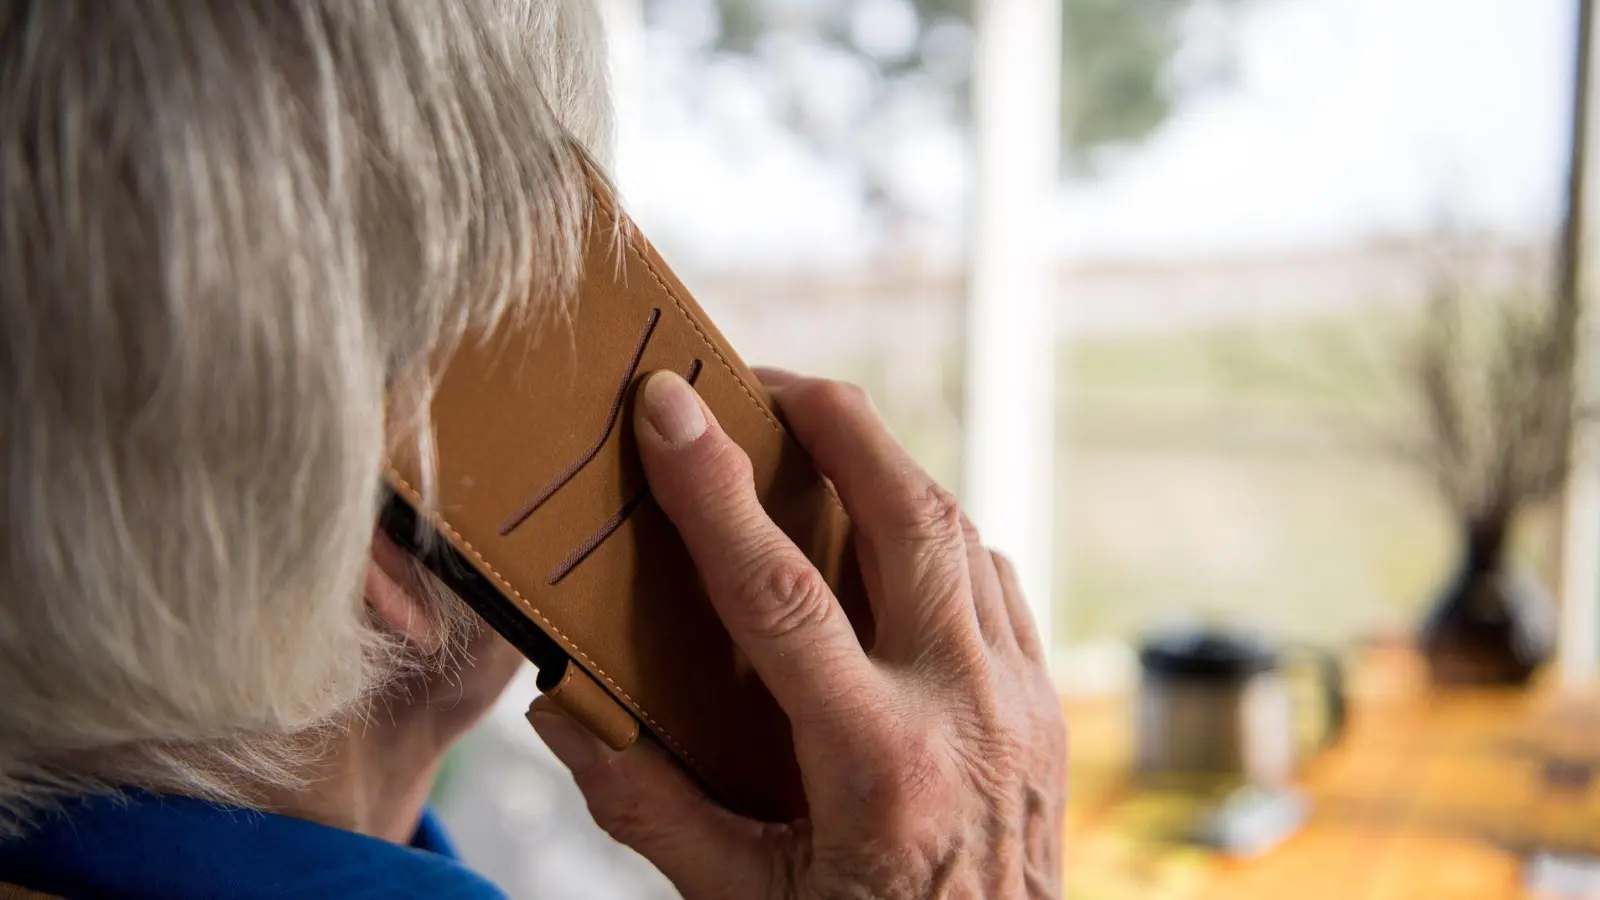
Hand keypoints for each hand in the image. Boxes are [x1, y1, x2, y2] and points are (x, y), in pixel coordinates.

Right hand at [528, 369, 1065, 898]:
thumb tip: (566, 711)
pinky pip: (995, 579)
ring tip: (819, 440)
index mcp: (879, 766)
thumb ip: (649, 808)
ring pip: (964, 533)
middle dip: (837, 423)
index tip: (666, 404)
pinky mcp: (1046, 702)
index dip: (713, 488)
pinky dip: (939, 532)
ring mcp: (1023, 700)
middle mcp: (966, 712)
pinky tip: (890, 531)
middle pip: (910, 516)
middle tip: (764, 381)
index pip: (781, 592)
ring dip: (889, 469)